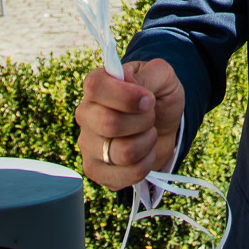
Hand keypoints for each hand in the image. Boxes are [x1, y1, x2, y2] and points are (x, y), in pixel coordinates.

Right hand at [75, 58, 183, 190]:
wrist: (162, 125)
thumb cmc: (157, 97)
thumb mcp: (162, 76)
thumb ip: (151, 74)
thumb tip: (136, 90)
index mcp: (96, 86)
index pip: (95, 87)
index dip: (126, 95)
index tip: (148, 99)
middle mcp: (85, 115)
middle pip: (109, 123)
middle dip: (144, 120)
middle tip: (151, 116)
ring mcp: (88, 145)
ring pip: (123, 152)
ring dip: (147, 142)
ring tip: (148, 134)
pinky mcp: (96, 170)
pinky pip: (126, 175)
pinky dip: (146, 164)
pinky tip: (145, 153)